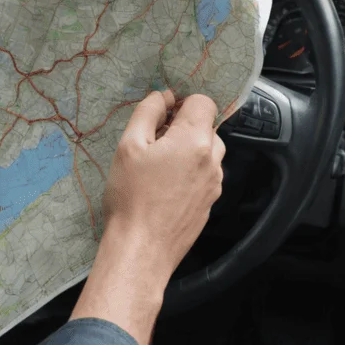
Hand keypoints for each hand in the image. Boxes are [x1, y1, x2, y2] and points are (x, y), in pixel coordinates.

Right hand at [70, 91, 224, 344]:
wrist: (142, 249)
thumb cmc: (131, 197)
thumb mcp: (129, 145)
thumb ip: (148, 112)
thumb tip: (163, 96)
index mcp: (195, 140)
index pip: (204, 102)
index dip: (182, 102)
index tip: (163, 115)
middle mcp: (212, 160)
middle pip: (207, 126)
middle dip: (183, 128)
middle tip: (154, 143)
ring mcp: (214, 183)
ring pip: (208, 152)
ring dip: (188, 150)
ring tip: (158, 167)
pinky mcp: (210, 203)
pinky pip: (205, 175)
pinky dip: (190, 173)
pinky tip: (164, 187)